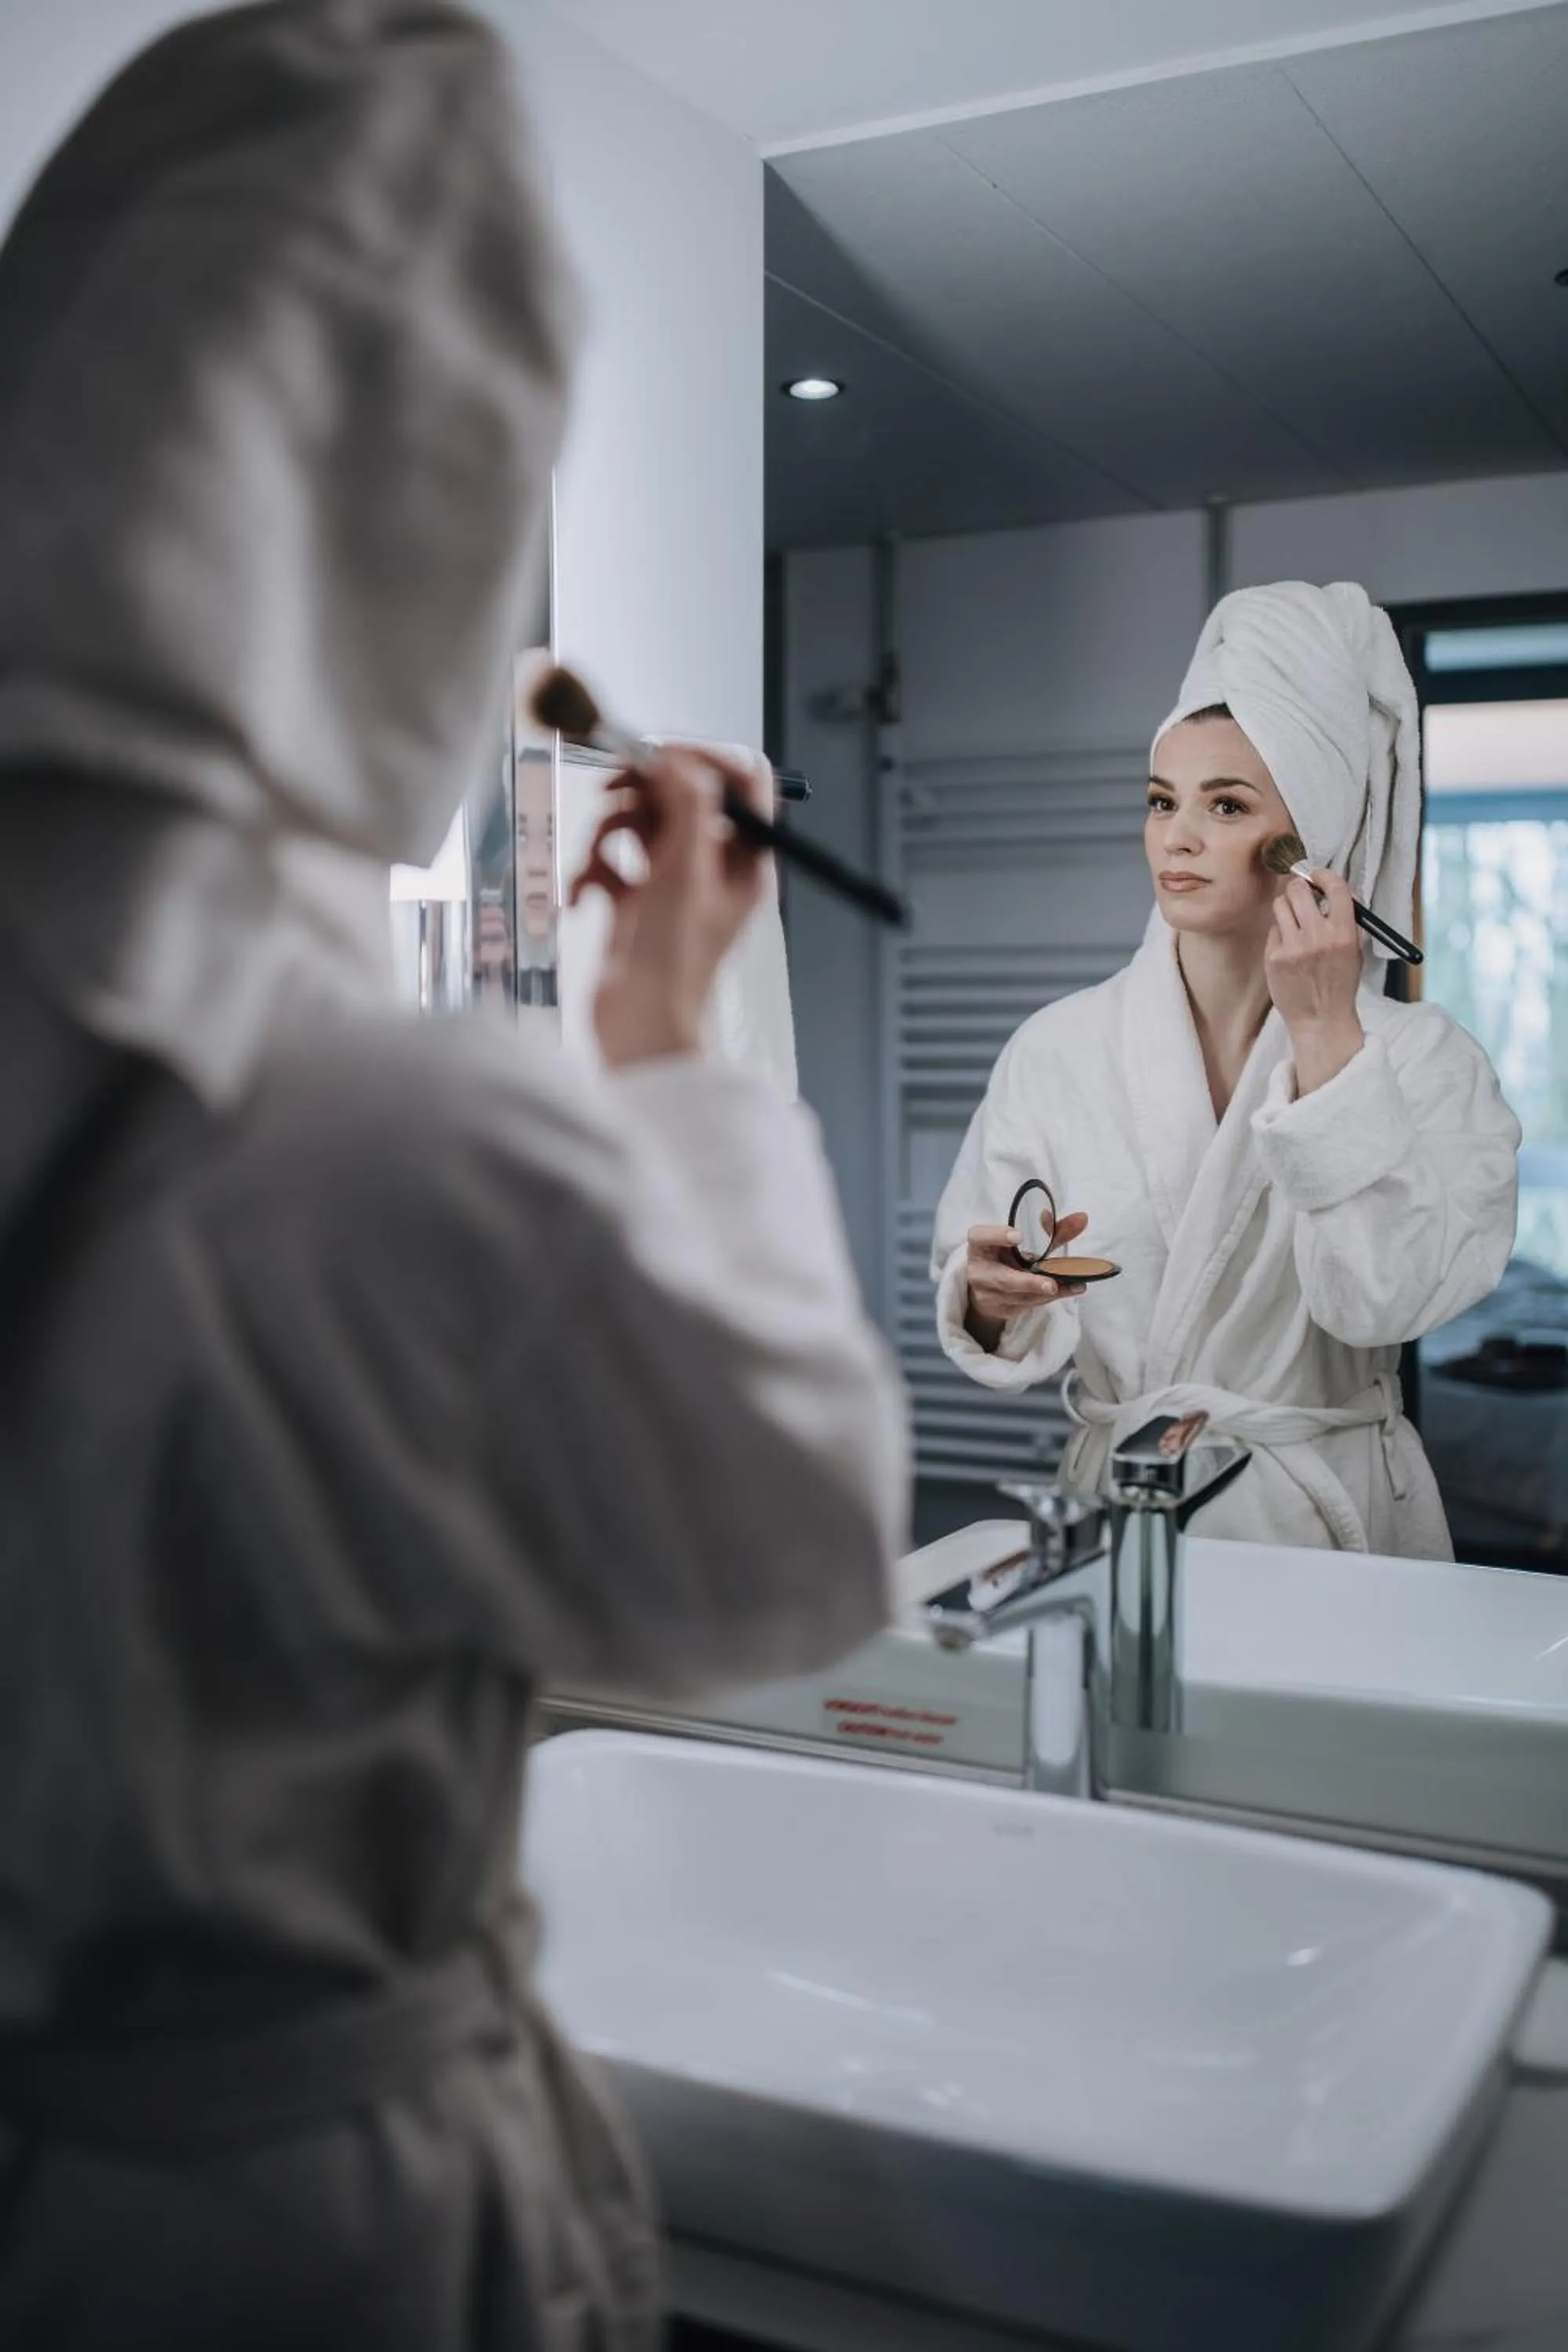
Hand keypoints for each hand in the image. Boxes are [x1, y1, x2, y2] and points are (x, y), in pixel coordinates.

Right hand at [570, 745, 770, 1068]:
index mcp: (744, 859)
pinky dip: (592, 872)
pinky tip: (583, 897)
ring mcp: (673, 883)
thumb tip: (674, 758)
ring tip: (595, 863)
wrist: (639, 1025)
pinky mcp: (636, 901)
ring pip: (639, 824)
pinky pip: (612, 861)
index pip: (740, 782)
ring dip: (608, 836)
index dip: (703, 759)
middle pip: (681, 796)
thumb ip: (686, 806)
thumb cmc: (673, 960)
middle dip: (641, 794)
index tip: (659, 755)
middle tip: (611, 790)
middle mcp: (714, 866)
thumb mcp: (684, 871)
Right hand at [963, 1212, 1089, 1352]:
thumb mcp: (1021, 1242)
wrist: (986, 1289)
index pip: (980, 1237)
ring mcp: (989, 1294)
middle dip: (1030, 1282)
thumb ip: (1051, 1231)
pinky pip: (1028, 1305)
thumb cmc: (1005, 1257)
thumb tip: (1083, 1218)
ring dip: (1049, 1293)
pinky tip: (1068, 1290)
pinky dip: (1049, 1298)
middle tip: (1051, 1284)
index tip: (1018, 1236)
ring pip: (1022, 1295)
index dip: (996, 1236)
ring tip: (1073, 1285)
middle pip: (1004, 1278)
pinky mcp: (1002, 1310)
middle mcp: (980, 1271)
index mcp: (979, 1246)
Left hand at [1264, 869, 1363, 1095]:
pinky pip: (1273, 930)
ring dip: (1286, 908)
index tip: (1317, 876)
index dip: (1323, 875)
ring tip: (1293, 923)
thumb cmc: (1340, 984)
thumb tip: (1341, 889)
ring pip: (1280, 905)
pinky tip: (1288, 949)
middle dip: (1298, 888)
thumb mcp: (1356, 951)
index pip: (1335, 887)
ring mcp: (1294, 947)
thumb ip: (1350, 919)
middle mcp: (1319, 937)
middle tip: (1299, 895)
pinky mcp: (1274, 957)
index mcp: (1345, 933)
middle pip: (1299, 889)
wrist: (1321, 1020)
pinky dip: (1279, 934)